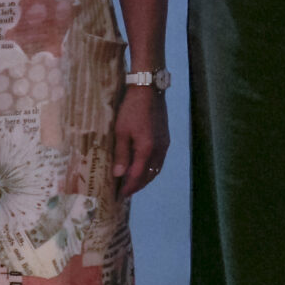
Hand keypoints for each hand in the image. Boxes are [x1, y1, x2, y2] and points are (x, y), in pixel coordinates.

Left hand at [112, 83, 171, 197]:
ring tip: (134, 182)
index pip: (137, 176)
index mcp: (147, 149)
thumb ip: (121, 154)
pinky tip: (143, 165)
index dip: (129, 187)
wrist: (149, 89)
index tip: (120, 195)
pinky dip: (151, 168)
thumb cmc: (131, 109)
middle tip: (126, 191)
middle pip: (149, 175)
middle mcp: (159, 150)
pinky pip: (159, 160)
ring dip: (145, 177)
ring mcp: (164, 144)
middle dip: (138, 185)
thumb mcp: (121, 131)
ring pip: (156, 168)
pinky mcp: (165, 137)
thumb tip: (119, 175)